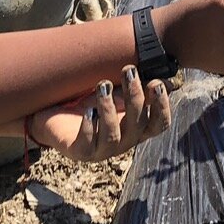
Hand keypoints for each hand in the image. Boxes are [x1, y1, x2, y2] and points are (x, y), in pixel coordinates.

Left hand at [26, 64, 172, 163]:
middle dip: (135, 96)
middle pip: (137, 124)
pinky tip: (87, 110)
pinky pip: (88, 142)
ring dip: (109, 108)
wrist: (55, 114)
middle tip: (128, 71)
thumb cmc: (91, 102)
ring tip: (103, 86)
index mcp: (137, 128)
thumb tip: (168, 80)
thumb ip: (140, 89)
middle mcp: (124, 142)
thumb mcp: (118, 94)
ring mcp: (103, 150)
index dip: (162, 107)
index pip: (159, 125)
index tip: (154, 83)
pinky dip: (90, 126)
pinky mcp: (81, 152)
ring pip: (113, 134)